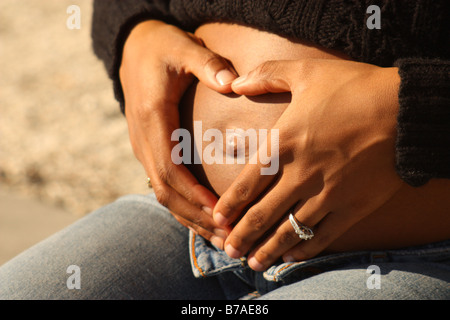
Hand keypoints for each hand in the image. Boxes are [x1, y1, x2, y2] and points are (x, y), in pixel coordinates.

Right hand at [120, 20, 237, 247]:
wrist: (133, 49)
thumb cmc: (161, 48)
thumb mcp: (182, 47)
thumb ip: (206, 64)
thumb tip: (232, 83)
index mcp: (153, 119)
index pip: (169, 168)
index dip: (192, 194)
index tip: (219, 212)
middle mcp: (144, 140)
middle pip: (165, 191)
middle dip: (195, 216)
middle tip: (226, 237)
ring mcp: (144, 148)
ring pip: (163, 194)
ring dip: (190, 218)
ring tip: (220, 238)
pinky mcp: (151, 150)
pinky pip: (164, 185)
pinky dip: (183, 206)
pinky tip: (203, 218)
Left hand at [213, 59, 402, 269]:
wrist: (406, 110)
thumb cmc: (355, 88)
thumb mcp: (306, 72)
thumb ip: (267, 75)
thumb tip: (236, 82)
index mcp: (285, 143)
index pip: (248, 182)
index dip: (229, 204)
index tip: (216, 219)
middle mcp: (301, 174)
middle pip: (263, 213)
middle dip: (242, 235)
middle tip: (227, 250)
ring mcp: (328, 193)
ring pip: (289, 230)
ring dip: (268, 249)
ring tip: (252, 263)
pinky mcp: (353, 206)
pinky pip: (324, 235)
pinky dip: (305, 249)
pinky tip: (291, 257)